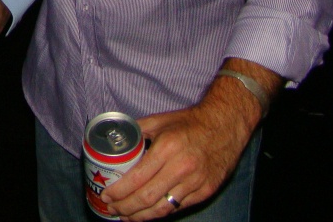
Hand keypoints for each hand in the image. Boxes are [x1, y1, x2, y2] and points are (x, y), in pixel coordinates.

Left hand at [100, 60, 275, 219]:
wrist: (225, 126)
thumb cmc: (191, 122)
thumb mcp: (160, 120)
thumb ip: (137, 130)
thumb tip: (116, 139)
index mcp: (167, 149)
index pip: (137, 178)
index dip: (119, 191)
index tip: (107, 195)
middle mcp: (181, 168)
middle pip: (147, 197)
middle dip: (126, 207)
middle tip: (112, 209)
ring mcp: (195, 182)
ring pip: (163, 208)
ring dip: (142, 216)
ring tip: (127, 217)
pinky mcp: (205, 191)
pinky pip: (179, 206)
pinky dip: (161, 212)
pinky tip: (149, 212)